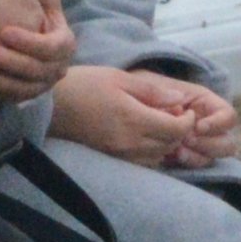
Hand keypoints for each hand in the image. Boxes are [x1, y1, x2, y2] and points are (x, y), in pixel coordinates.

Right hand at [51, 64, 234, 165]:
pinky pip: (143, 162)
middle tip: (174, 113)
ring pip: (159, 157)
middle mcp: (129, 143)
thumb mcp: (120, 78)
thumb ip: (153, 91)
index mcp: (133, 119)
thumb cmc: (85, 85)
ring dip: (167, 143)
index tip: (185, 109)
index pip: (175, 130)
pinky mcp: (112, 160)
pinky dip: (152, 152)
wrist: (52, 105)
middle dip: (179, 131)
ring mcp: (120, 154)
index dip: (187, 121)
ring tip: (160, 123)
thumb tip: (180, 99)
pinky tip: (145, 135)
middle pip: (170, 145)